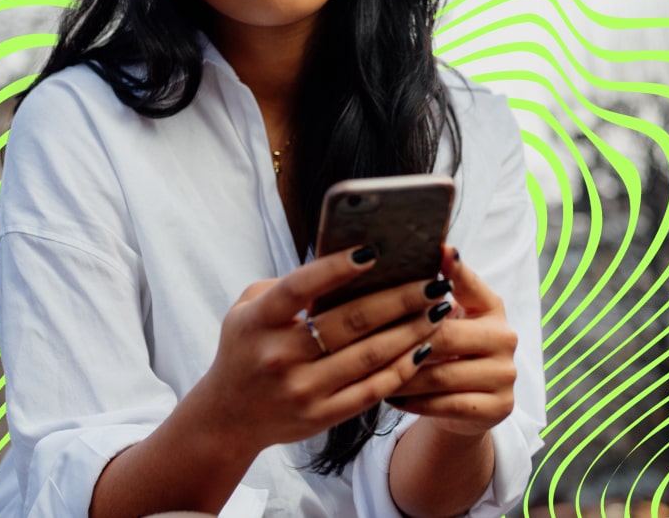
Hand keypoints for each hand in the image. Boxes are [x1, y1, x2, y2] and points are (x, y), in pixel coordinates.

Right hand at [193, 247, 450, 458]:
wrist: (229, 418)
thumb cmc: (246, 348)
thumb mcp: (247, 310)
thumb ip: (286, 286)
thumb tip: (342, 265)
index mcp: (258, 322)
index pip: (299, 288)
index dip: (335, 269)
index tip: (372, 251)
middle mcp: (279, 357)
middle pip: (349, 322)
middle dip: (399, 299)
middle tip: (433, 282)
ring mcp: (302, 390)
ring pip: (369, 356)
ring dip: (411, 331)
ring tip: (439, 310)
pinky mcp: (322, 416)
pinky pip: (372, 390)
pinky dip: (402, 368)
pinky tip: (424, 347)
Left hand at [385, 246, 517, 436]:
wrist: (466, 408)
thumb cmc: (446, 353)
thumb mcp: (445, 319)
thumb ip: (430, 292)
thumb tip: (415, 253)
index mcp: (491, 307)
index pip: (469, 284)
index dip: (454, 268)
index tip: (438, 249)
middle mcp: (505, 337)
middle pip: (446, 335)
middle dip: (404, 339)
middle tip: (366, 339)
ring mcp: (505, 375)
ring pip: (441, 375)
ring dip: (401, 375)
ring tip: (369, 372)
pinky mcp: (498, 408)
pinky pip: (446, 405)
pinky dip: (414, 401)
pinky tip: (390, 395)